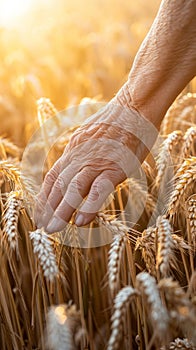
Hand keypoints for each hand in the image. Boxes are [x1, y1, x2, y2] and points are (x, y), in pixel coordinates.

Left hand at [35, 91, 156, 232]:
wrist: (136, 106)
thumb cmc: (119, 122)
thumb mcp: (93, 136)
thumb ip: (83, 153)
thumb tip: (80, 170)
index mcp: (74, 150)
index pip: (53, 177)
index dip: (44, 196)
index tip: (40, 212)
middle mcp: (79, 156)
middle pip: (58, 185)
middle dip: (48, 208)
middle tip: (43, 227)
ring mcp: (96, 161)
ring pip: (73, 188)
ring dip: (62, 210)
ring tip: (54, 229)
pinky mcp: (114, 166)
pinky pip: (99, 189)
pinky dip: (89, 206)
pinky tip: (81, 221)